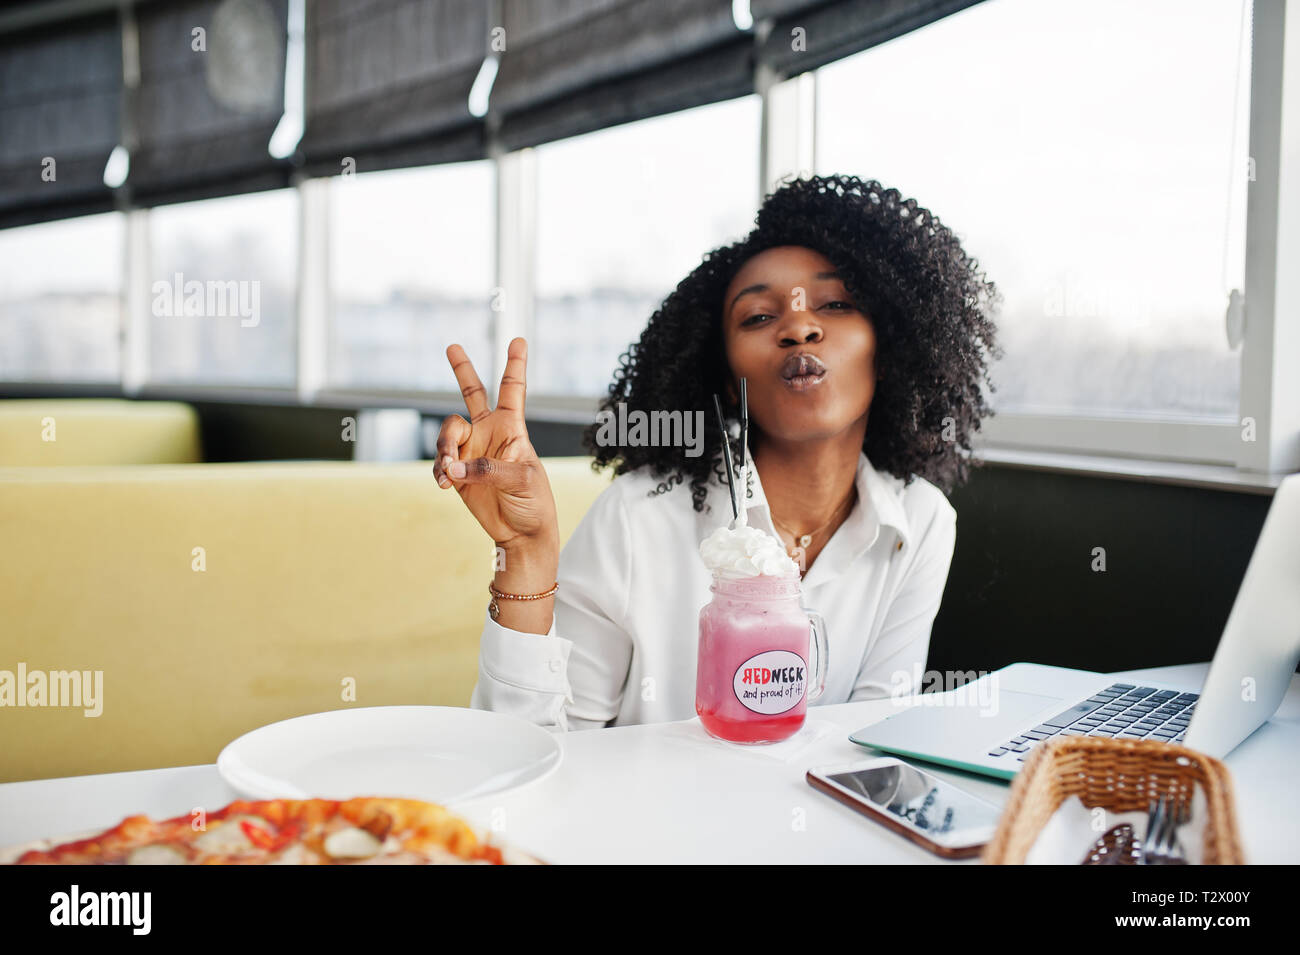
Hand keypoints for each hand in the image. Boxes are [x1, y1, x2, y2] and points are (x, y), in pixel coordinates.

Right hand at [433, 338, 559, 554]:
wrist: (521, 533)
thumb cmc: (533, 502)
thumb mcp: (522, 480)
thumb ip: (488, 469)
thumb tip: (454, 467)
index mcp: (512, 428)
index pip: (513, 390)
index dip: (515, 365)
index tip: (518, 340)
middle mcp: (489, 434)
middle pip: (473, 394)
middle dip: (462, 370)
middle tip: (452, 346)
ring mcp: (471, 451)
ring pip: (448, 432)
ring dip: (444, 448)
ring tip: (449, 470)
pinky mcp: (457, 473)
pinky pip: (440, 463)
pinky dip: (439, 471)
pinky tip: (446, 483)